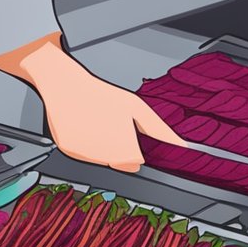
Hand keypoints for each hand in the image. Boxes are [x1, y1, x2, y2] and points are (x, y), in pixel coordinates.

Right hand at [0, 33, 183, 172]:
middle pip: (120, 161)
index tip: (126, 131)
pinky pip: (82, 152)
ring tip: (96, 121)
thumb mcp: (137, 108)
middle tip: (109, 123)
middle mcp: (105, 157)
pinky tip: (83, 124)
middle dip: (118, 146)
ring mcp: (85, 155)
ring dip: (101, 145)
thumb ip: (160, 130)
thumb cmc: (102, 95)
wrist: (65, 85)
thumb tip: (182, 145)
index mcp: (124, 149)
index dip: (133, 146)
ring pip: (101, 158)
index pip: (136, 161)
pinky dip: (84, 143)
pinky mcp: (69, 150)